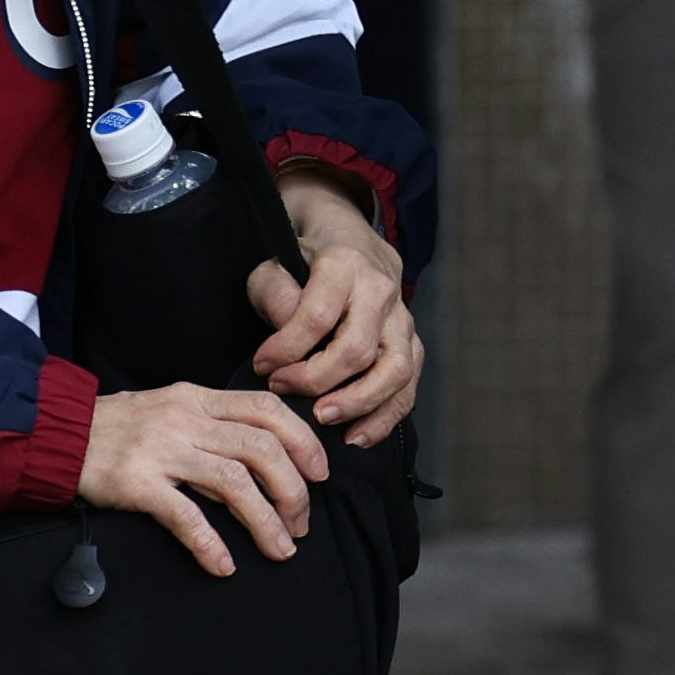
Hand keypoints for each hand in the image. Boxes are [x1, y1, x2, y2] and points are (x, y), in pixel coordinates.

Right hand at [80, 380, 326, 576]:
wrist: (52, 435)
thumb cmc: (116, 428)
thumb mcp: (169, 409)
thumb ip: (213, 425)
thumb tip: (263, 460)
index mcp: (197, 398)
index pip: (267, 410)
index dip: (303, 441)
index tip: (319, 473)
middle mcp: (184, 419)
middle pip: (262, 449)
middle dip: (293, 490)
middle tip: (300, 523)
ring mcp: (160, 449)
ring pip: (234, 483)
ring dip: (265, 521)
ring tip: (279, 549)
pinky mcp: (135, 482)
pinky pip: (185, 516)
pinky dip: (211, 543)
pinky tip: (224, 564)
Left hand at [245, 173, 419, 443]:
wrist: (347, 238)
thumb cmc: (301, 258)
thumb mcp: (273, 263)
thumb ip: (275, 297)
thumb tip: (285, 347)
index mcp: (346, 264)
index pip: (318, 316)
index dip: (286, 348)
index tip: (262, 366)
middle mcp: (382, 291)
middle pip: (359, 349)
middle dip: (317, 379)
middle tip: (283, 390)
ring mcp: (403, 319)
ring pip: (395, 370)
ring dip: (359, 402)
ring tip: (324, 419)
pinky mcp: (412, 344)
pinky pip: (409, 386)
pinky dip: (386, 416)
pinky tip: (357, 435)